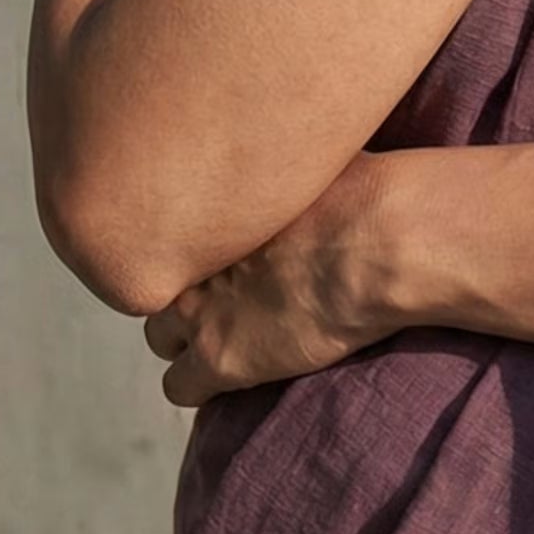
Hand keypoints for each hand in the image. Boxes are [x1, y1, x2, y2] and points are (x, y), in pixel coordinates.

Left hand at [141, 151, 403, 408]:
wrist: (376, 245)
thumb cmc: (360, 191)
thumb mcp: (310, 156)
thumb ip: (283, 162)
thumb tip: (299, 146)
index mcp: (206, 208)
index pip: (166, 229)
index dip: (197, 245)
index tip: (223, 250)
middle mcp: (190, 258)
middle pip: (157, 281)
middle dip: (184, 289)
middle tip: (224, 292)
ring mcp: (199, 312)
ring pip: (158, 339)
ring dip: (187, 338)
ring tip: (229, 335)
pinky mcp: (220, 361)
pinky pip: (179, 387)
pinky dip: (200, 384)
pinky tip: (237, 371)